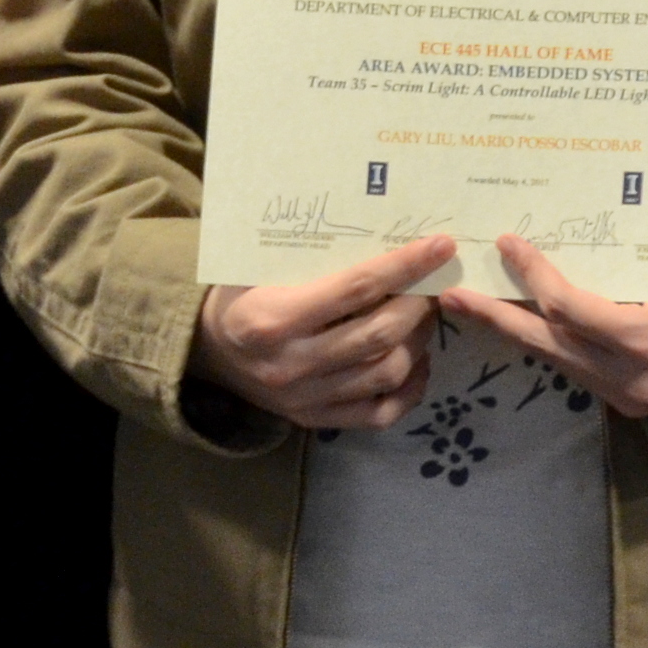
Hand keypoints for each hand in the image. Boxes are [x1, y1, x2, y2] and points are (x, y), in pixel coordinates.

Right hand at [191, 237, 458, 430]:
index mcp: (272, 318)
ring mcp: (305, 398)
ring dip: (418, 341)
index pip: (355, 288)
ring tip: (424, 317)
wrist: (207, 351)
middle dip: (418, 304)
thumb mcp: (257, 265)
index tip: (440, 246)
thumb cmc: (240, 295)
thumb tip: (382, 226)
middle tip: (433, 284)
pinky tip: (416, 360)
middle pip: (378, 334)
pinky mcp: (316, 421)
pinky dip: (410, 388)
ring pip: (386, 373)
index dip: (404, 266)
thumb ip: (311, 253)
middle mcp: (289, 364)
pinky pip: (380, 413)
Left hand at [436, 234, 647, 418]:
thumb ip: (630, 273)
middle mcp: (624, 371)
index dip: (534, 275)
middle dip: (493, 316)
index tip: (508, 244)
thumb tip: (577, 237)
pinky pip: (567, 368)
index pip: (570, 307)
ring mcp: (616, 394)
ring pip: (549, 358)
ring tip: (469, 306)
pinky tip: (516, 324)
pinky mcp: (612, 404)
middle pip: (544, 341)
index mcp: (644, 335)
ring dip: (510, 330)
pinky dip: (542, 342)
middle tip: (450, 295)